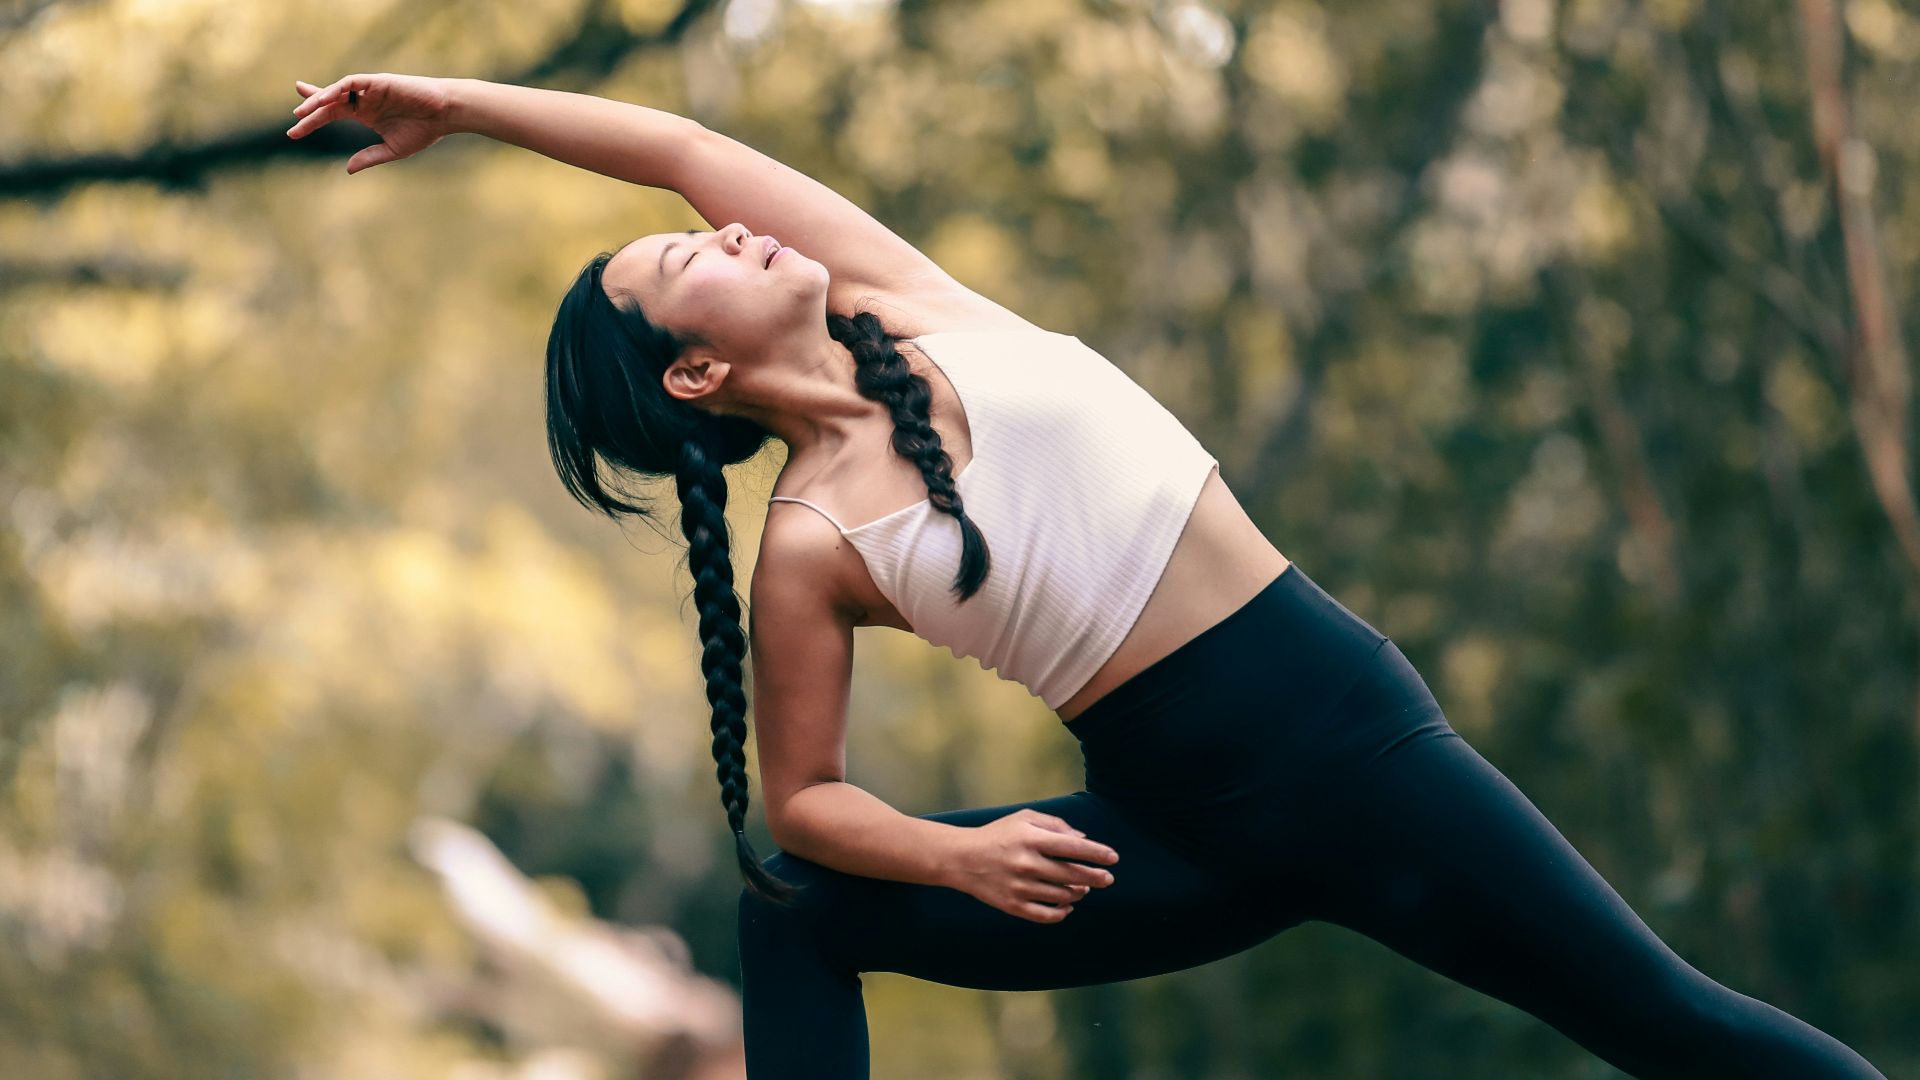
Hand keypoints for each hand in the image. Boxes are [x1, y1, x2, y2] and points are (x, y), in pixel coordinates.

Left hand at [287, 73, 452, 173]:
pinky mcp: (378, 82)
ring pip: (337, 91)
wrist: (446, 114)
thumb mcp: (392, 149)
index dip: (313, 117)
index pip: (333, 111)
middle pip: (329, 101)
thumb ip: (369, 157)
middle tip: (295, 119)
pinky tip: (324, 99)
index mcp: (366, 113)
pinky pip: (351, 82)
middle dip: (310, 108)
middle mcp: (364, 100)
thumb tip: (347, 169)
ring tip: (303, 112)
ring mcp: (370, 90)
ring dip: (319, 100)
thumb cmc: (425, 130)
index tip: (295, 128)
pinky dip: (336, 89)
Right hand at [948, 808, 1119, 922]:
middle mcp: (1027, 864)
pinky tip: (1068, 905)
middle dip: (1096, 877)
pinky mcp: (1013, 906)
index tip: (1114, 858)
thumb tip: (1083, 839)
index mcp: (1031, 839)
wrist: (962, 858)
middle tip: (1108, 879)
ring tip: (1083, 888)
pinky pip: (1046, 915)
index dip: (1097, 853)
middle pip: (1073, 875)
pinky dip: (1062, 912)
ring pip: (1062, 896)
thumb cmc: (998, 834)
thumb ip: (1055, 825)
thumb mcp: (1024, 818)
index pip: (1073, 847)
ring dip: (1078, 892)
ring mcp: (1020, 887)